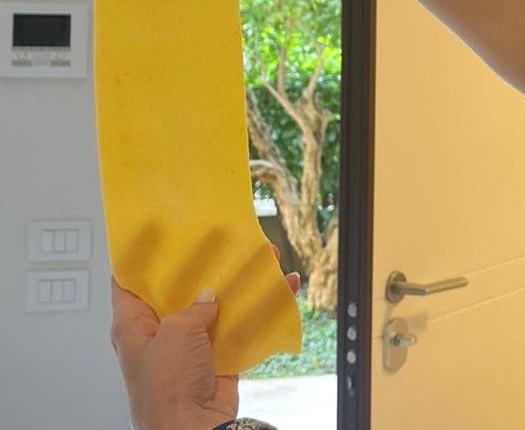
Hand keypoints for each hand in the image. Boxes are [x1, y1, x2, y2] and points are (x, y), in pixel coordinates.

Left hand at [111, 248, 300, 429]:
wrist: (194, 429)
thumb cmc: (167, 388)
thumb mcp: (175, 333)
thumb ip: (193, 307)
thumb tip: (209, 297)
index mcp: (133, 326)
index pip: (128, 282)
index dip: (140, 256)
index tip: (154, 230)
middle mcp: (160, 334)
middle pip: (179, 290)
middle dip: (200, 266)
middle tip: (217, 240)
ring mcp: (190, 346)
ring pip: (214, 306)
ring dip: (237, 286)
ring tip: (257, 260)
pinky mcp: (217, 358)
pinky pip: (239, 328)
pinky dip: (260, 312)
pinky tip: (279, 292)